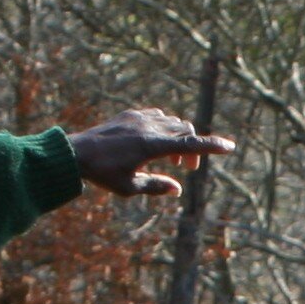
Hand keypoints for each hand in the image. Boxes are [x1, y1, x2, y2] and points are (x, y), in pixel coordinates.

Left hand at [69, 107, 235, 198]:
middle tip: (187, 168)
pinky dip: (165, 127)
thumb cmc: (102, 175)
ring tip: (169, 158)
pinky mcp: (129, 115)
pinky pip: (157, 115)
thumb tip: (177, 188)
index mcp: (151, 146)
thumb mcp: (130, 188)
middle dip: (192, 149)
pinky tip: (156, 141)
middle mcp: (148, 128)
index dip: (212, 146)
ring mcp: (138, 118)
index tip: (230, 147)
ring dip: (179, 138)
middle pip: (185, 131)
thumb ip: (156, 186)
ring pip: (172, 121)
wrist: (74, 153)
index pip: (190, 145)